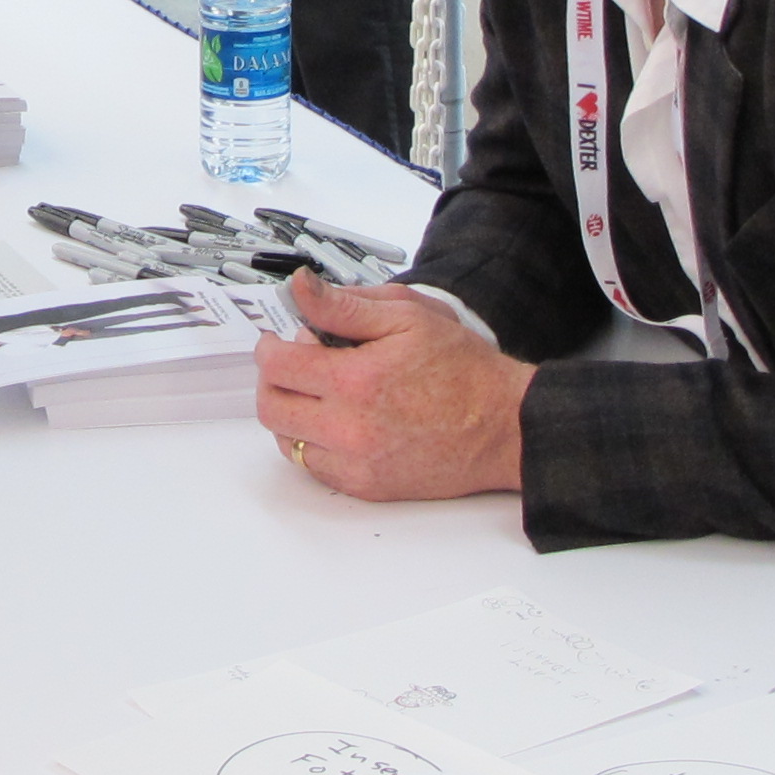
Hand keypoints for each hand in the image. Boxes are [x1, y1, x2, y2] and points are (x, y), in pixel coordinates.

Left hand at [253, 274, 530, 501]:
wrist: (503, 427)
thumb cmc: (464, 371)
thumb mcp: (408, 316)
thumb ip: (344, 305)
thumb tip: (300, 288)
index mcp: (355, 380)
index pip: (276, 365)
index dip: (272, 346)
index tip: (282, 339)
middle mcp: (348, 428)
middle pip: (271, 406)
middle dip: (273, 379)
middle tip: (296, 364)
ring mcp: (355, 463)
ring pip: (286, 439)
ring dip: (291, 412)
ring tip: (319, 393)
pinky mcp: (366, 487)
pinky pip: (314, 466)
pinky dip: (314, 442)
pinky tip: (337, 421)